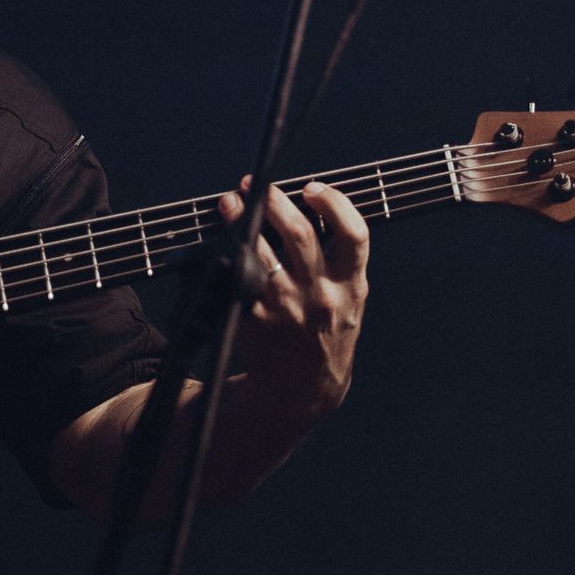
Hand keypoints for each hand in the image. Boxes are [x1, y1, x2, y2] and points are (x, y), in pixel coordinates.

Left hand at [216, 176, 369, 412]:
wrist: (305, 389)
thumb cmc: (327, 333)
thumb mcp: (349, 298)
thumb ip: (339, 260)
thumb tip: (308, 205)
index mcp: (351, 286)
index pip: (354, 235)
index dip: (334, 203)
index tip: (313, 188)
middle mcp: (321, 295)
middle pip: (299, 234)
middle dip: (275, 200)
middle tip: (258, 185)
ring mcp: (286, 307)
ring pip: (261, 251)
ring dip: (242, 219)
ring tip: (231, 202)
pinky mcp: (255, 319)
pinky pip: (238, 278)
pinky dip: (227, 254)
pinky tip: (220, 240)